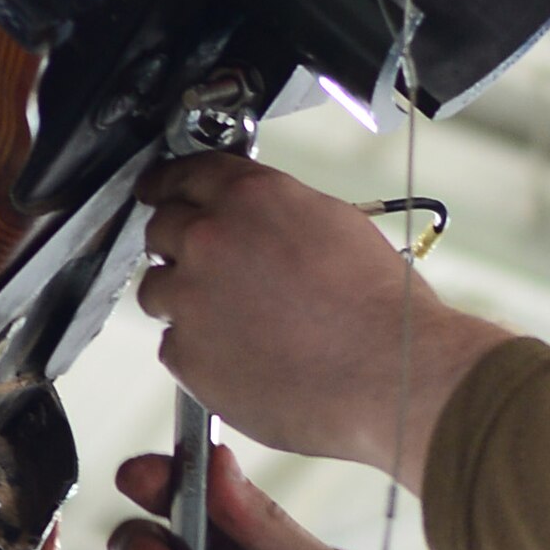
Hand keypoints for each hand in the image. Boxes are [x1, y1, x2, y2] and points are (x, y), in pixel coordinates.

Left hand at [136, 155, 509, 482]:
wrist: (391, 375)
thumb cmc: (382, 310)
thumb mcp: (336, 226)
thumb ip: (278, 214)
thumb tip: (256, 222)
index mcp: (249, 198)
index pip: (183, 173)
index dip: (168, 184)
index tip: (159, 192)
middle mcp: (210, 240)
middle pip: (161, 230)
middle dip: (180, 246)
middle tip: (213, 272)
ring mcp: (191, 300)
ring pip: (158, 291)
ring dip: (184, 300)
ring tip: (236, 324)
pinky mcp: (187, 357)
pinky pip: (174, 347)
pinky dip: (199, 352)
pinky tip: (244, 358)